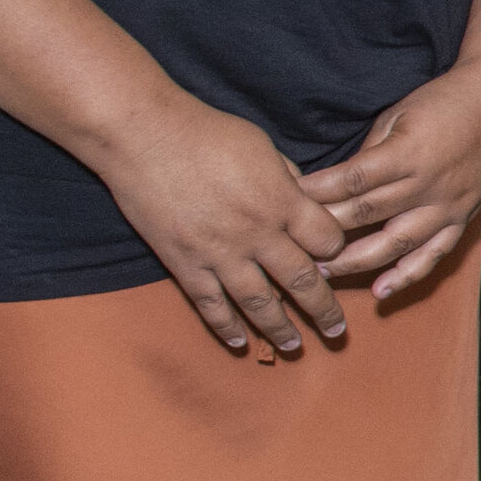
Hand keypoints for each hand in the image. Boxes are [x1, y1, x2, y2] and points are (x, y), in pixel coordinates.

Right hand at [99, 95, 352, 356]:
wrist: (144, 136)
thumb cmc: (207, 133)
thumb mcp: (264, 148)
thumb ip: (287, 180)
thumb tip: (302, 199)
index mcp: (283, 202)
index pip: (327, 241)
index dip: (336, 251)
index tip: (336, 259)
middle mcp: (258, 234)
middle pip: (303, 281)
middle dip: (323, 310)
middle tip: (336, 332)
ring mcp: (220, 253)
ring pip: (260, 302)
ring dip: (280, 328)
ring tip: (295, 347)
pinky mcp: (184, 263)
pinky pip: (210, 304)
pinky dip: (226, 327)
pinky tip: (240, 342)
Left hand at [303, 61, 480, 300]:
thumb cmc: (443, 103)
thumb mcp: (396, 116)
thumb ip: (369, 155)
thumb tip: (336, 186)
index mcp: (408, 153)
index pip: (352, 180)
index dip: (316, 193)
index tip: (285, 202)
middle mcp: (428, 184)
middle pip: (367, 214)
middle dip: (325, 230)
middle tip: (289, 245)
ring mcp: (447, 206)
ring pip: (396, 243)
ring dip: (356, 261)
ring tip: (321, 273)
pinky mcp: (462, 219)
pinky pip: (434, 255)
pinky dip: (408, 276)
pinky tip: (381, 292)